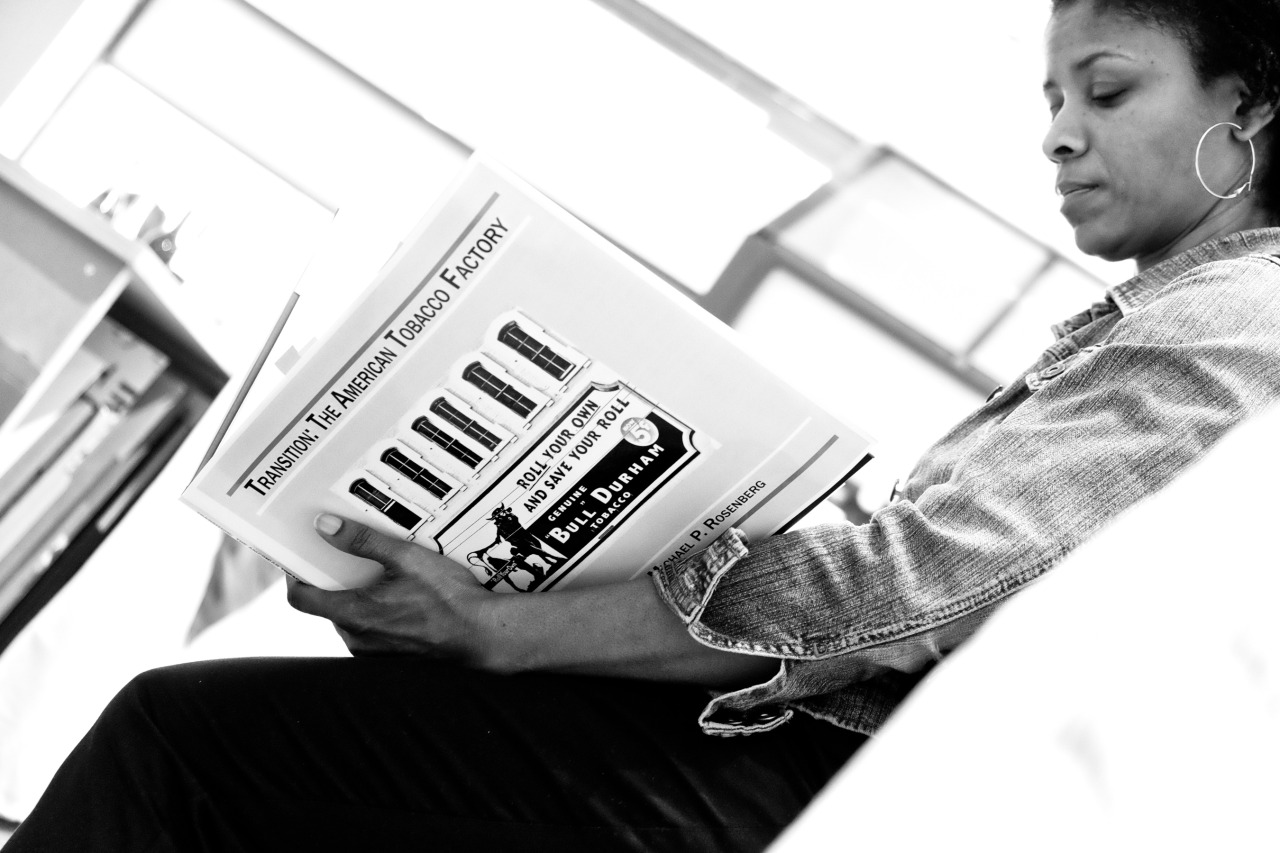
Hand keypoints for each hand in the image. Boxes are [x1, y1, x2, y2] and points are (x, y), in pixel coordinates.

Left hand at [286, 513, 497, 662]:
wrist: (483, 633)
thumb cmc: (449, 599)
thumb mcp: (406, 558)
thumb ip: (363, 541)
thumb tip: (326, 527)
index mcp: (354, 615)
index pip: (301, 598)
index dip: (296, 575)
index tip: (302, 556)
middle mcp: (357, 638)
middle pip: (327, 604)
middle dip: (336, 579)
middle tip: (353, 555)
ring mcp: (373, 650)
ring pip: (350, 616)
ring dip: (358, 595)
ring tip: (385, 574)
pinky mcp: (390, 654)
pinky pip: (370, 628)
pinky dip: (376, 610)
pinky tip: (402, 595)